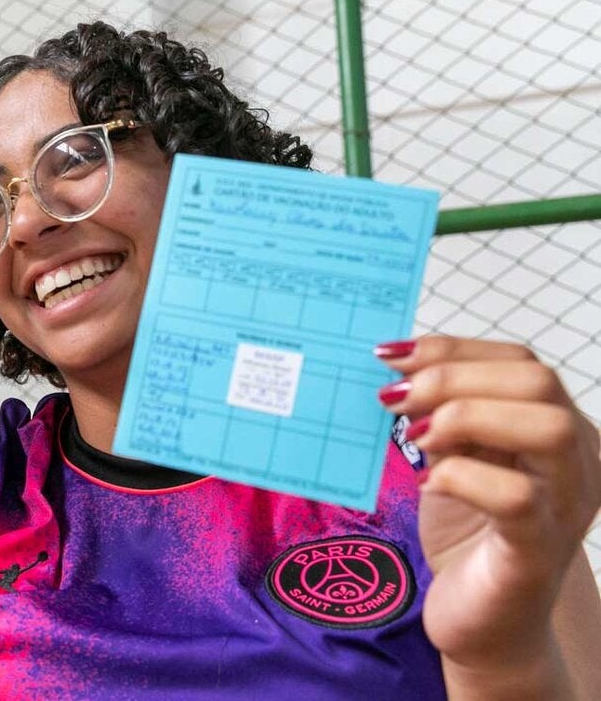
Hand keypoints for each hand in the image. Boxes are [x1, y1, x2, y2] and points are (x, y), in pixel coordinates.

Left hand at [376, 335, 600, 666]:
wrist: (483, 620)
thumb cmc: (468, 532)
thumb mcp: (456, 458)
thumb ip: (446, 414)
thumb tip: (397, 367)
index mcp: (559, 427)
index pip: (520, 361)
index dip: (453, 348)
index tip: (391, 355)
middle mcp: (578, 461)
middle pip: (539, 382)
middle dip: (455, 377)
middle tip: (396, 399)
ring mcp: (566, 506)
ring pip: (548, 429)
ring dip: (467, 418)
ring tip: (416, 437)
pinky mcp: (537, 550)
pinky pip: (517, 498)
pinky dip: (462, 477)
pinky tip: (429, 483)